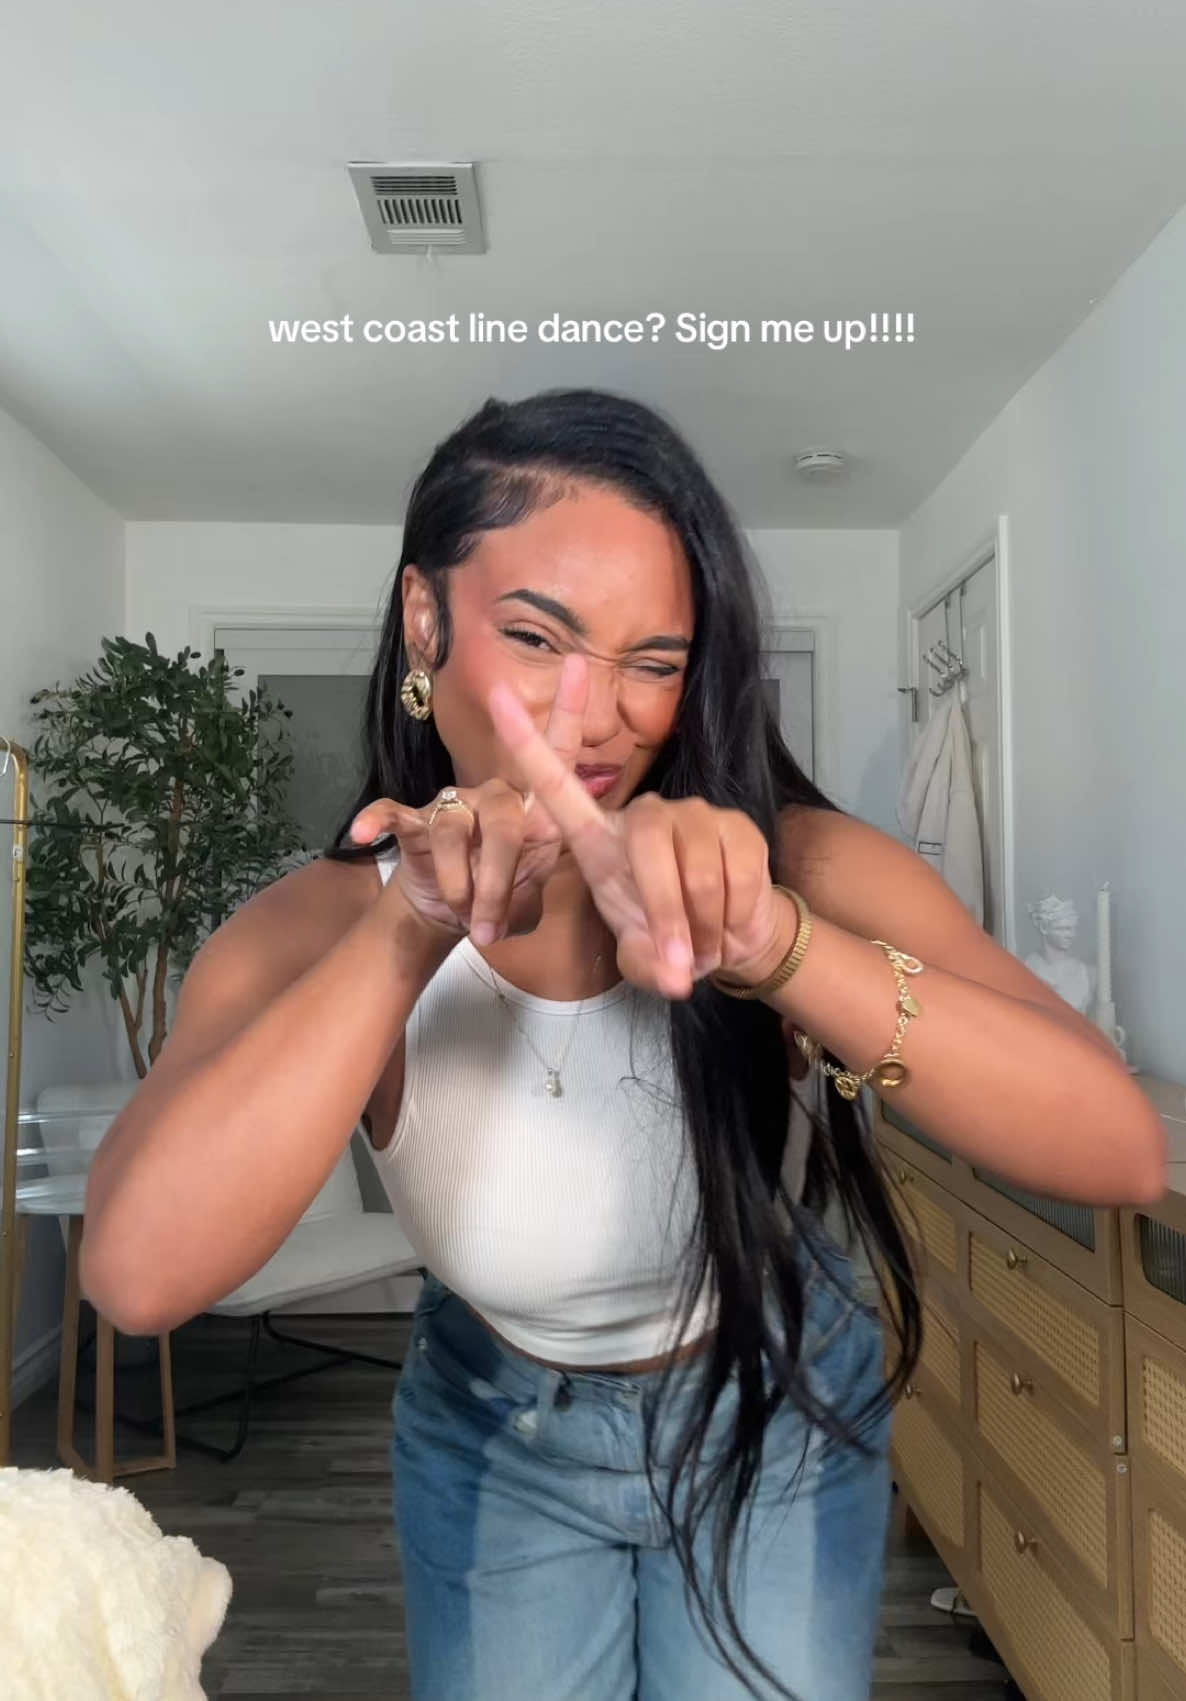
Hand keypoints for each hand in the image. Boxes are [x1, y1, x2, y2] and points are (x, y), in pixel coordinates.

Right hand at [348, 656, 587, 940]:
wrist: (450, 914)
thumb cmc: (501, 896)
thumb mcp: (530, 892)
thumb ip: (541, 878)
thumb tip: (547, 869)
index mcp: (533, 807)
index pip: (557, 754)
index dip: (567, 710)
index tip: (579, 662)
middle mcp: (494, 794)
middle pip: (504, 814)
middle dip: (498, 878)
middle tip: (492, 927)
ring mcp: (453, 805)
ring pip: (454, 830)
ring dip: (459, 883)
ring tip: (464, 921)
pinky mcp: (414, 822)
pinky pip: (394, 812)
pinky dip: (378, 820)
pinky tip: (364, 833)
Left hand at [486, 661, 794, 999]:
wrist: (729, 940)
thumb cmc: (667, 943)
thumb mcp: (643, 957)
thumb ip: (649, 964)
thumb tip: (677, 979)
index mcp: (599, 841)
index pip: (556, 786)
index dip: (528, 744)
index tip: (496, 696)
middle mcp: (644, 816)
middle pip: (646, 842)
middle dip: (664, 911)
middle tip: (681, 965)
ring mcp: (694, 814)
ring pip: (697, 871)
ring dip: (704, 928)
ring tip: (704, 950)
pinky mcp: (737, 826)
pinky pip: (737, 878)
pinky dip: (734, 919)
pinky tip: (729, 927)